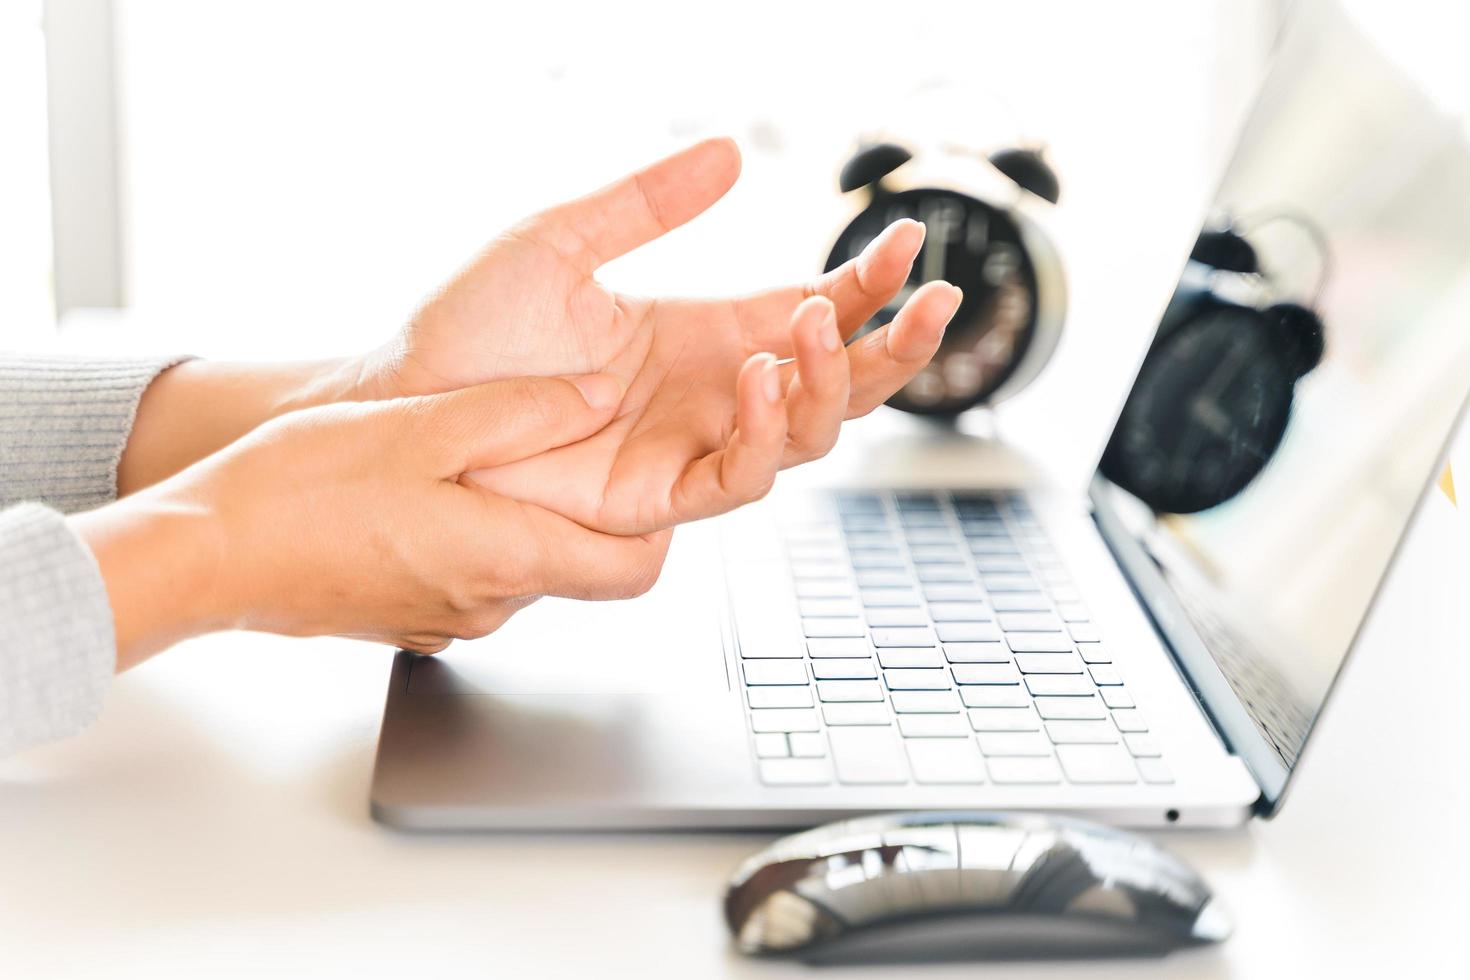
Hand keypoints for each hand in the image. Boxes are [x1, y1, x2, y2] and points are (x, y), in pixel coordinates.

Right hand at [73, 374, 669, 668]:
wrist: (208, 554)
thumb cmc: (299, 491)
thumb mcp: (423, 425)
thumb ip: (523, 410)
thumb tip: (599, 396)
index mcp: (507, 556)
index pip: (636, 568)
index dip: (664, 524)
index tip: (659, 472)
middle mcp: (490, 603)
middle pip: (585, 566)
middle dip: (593, 510)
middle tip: (572, 446)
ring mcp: (449, 619)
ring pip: (526, 566)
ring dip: (527, 517)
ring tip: (485, 457)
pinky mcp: (413, 617)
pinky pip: (475, 576)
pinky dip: (479, 535)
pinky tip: (434, 492)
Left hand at [360, 139, 959, 532]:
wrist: (404, 402)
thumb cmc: (469, 330)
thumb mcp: (561, 242)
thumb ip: (647, 201)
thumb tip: (729, 150)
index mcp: (701, 334)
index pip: (809, 312)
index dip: (864, 286)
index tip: (903, 244)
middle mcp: (710, 394)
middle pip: (835, 384)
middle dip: (893, 350)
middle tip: (933, 305)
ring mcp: (689, 447)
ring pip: (806, 436)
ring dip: (834, 384)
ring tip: (816, 326)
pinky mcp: (657, 496)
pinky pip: (737, 476)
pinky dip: (766, 432)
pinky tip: (763, 376)